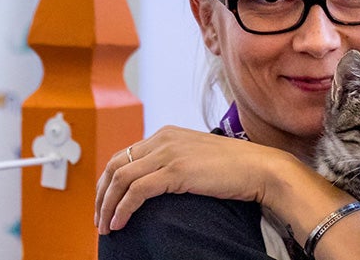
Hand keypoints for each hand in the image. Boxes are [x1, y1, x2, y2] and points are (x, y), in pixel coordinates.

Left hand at [94, 125, 284, 233]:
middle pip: (115, 165)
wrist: (260, 168)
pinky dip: (123, 209)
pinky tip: (121, 223)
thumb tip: (156, 183)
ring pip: (121, 179)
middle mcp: (163, 139)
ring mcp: (169, 153)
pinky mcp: (176, 170)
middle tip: (99, 218)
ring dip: (107, 205)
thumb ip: (175, 162)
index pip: (124, 155)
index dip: (108, 181)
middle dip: (101, 194)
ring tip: (106, 226)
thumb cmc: (235, 167)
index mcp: (166, 134)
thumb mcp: (197, 158)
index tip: (106, 203)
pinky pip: (137, 191)